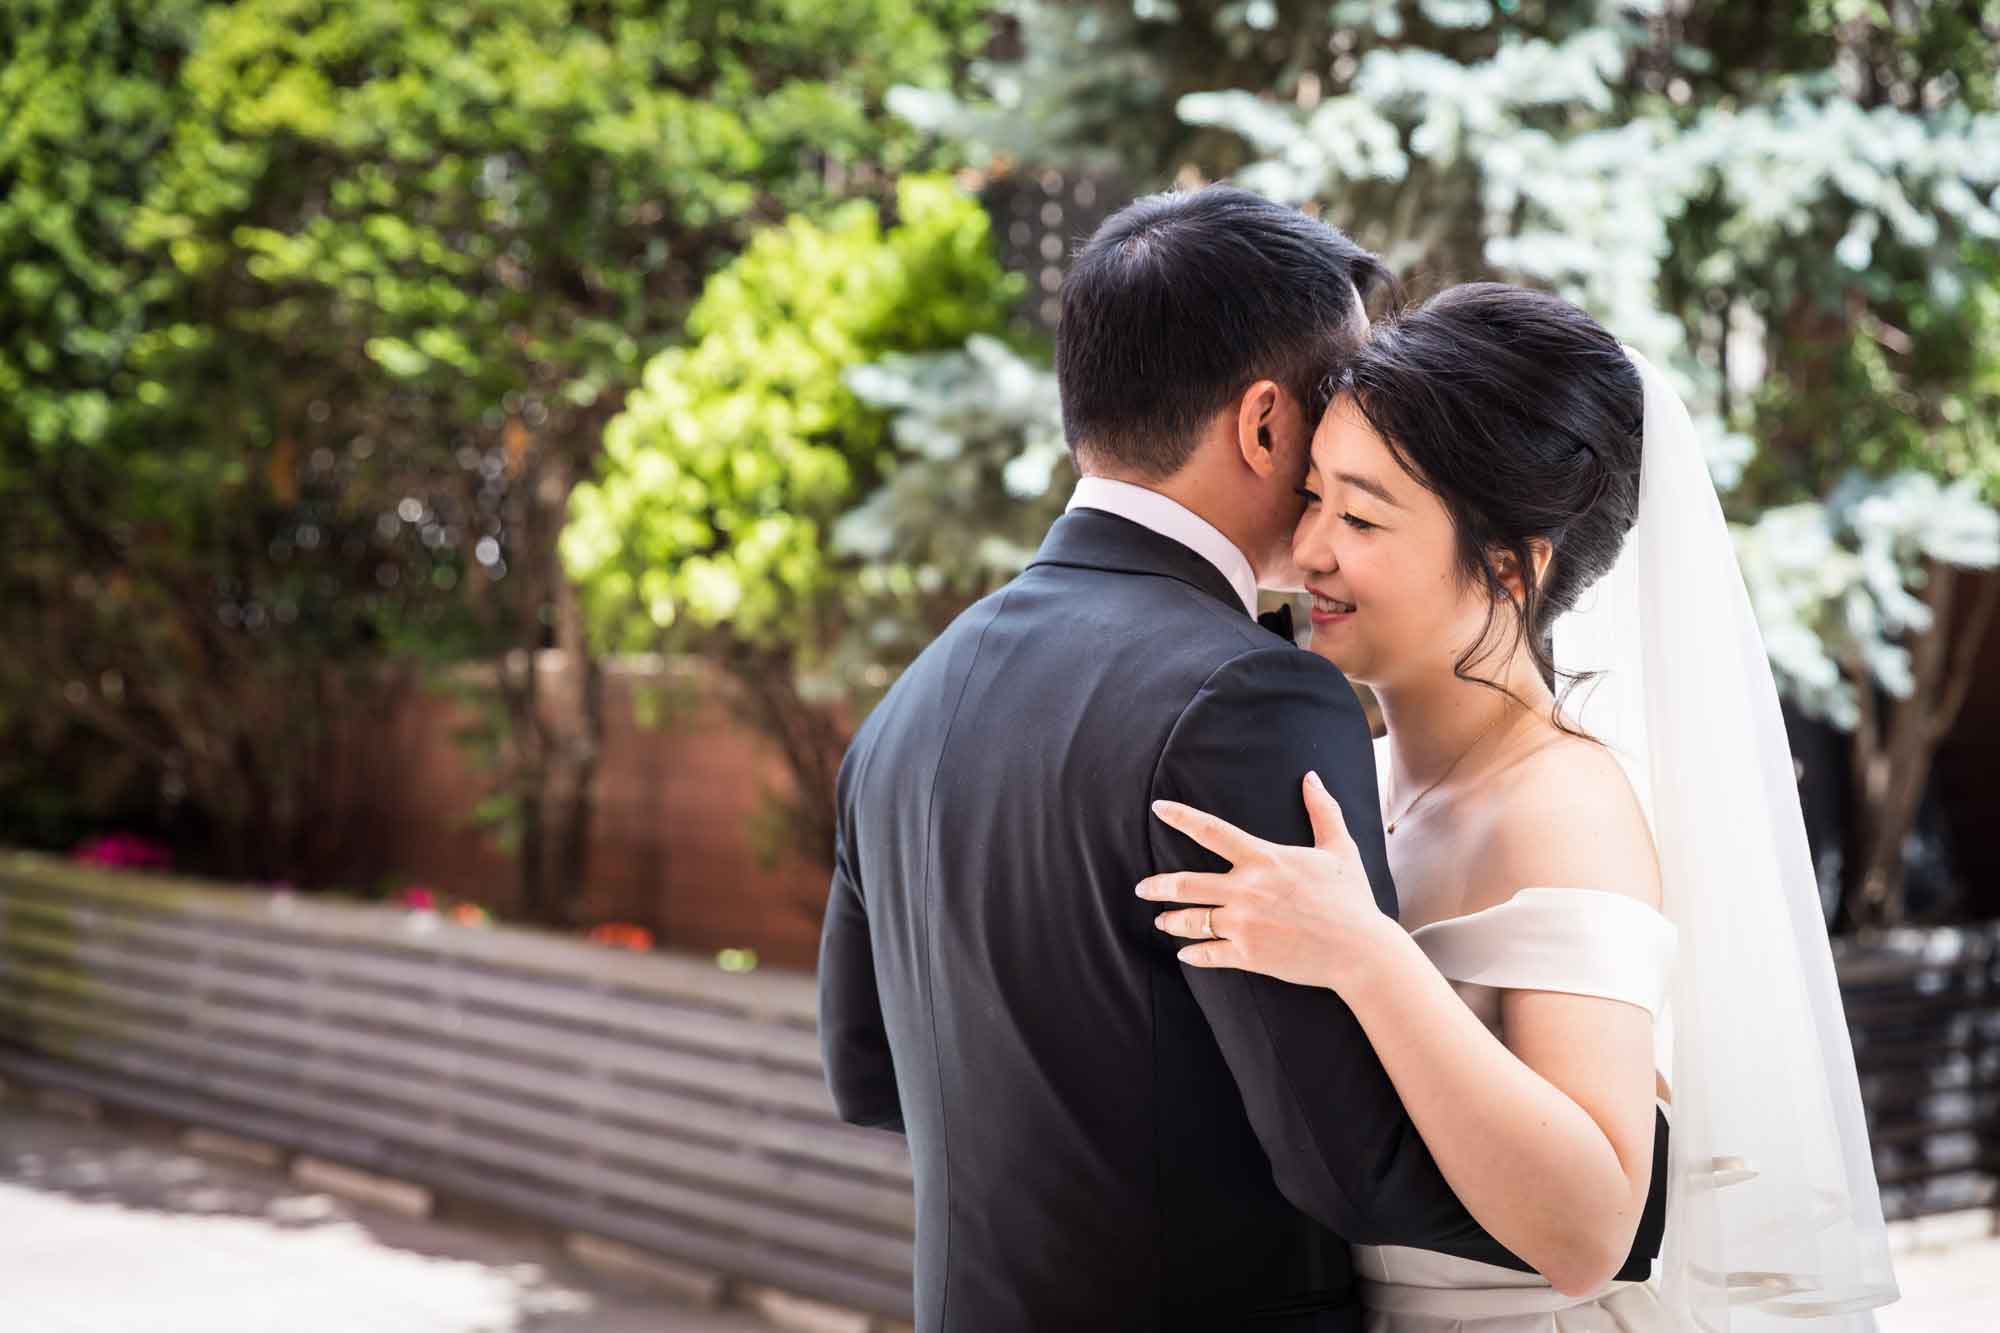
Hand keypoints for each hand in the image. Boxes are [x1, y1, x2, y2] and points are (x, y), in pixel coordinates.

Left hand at [1137, 770, 1394, 992]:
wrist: (1360, 950)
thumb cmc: (1351, 898)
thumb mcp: (1340, 848)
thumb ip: (1322, 811)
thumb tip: (1312, 777)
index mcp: (1263, 859)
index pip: (1211, 831)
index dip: (1181, 817)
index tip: (1158, 808)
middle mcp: (1246, 890)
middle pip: (1186, 883)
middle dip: (1158, 885)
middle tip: (1142, 886)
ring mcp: (1244, 924)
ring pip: (1191, 920)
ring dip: (1171, 920)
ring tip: (1161, 920)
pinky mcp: (1248, 955)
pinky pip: (1208, 953)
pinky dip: (1193, 953)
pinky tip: (1186, 952)